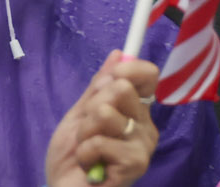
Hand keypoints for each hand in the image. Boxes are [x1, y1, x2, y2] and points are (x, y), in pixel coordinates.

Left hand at [46, 52, 159, 186]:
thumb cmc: (71, 159)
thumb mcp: (79, 116)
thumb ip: (98, 87)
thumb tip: (117, 53)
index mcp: (136, 111)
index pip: (148, 75)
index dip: (126, 69)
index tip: (107, 80)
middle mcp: (146, 126)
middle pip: (122, 88)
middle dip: (91, 108)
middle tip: (88, 131)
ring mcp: (143, 145)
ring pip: (105, 112)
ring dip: (84, 133)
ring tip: (86, 151)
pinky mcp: (136, 163)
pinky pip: (101, 140)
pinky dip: (85, 153)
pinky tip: (90, 168)